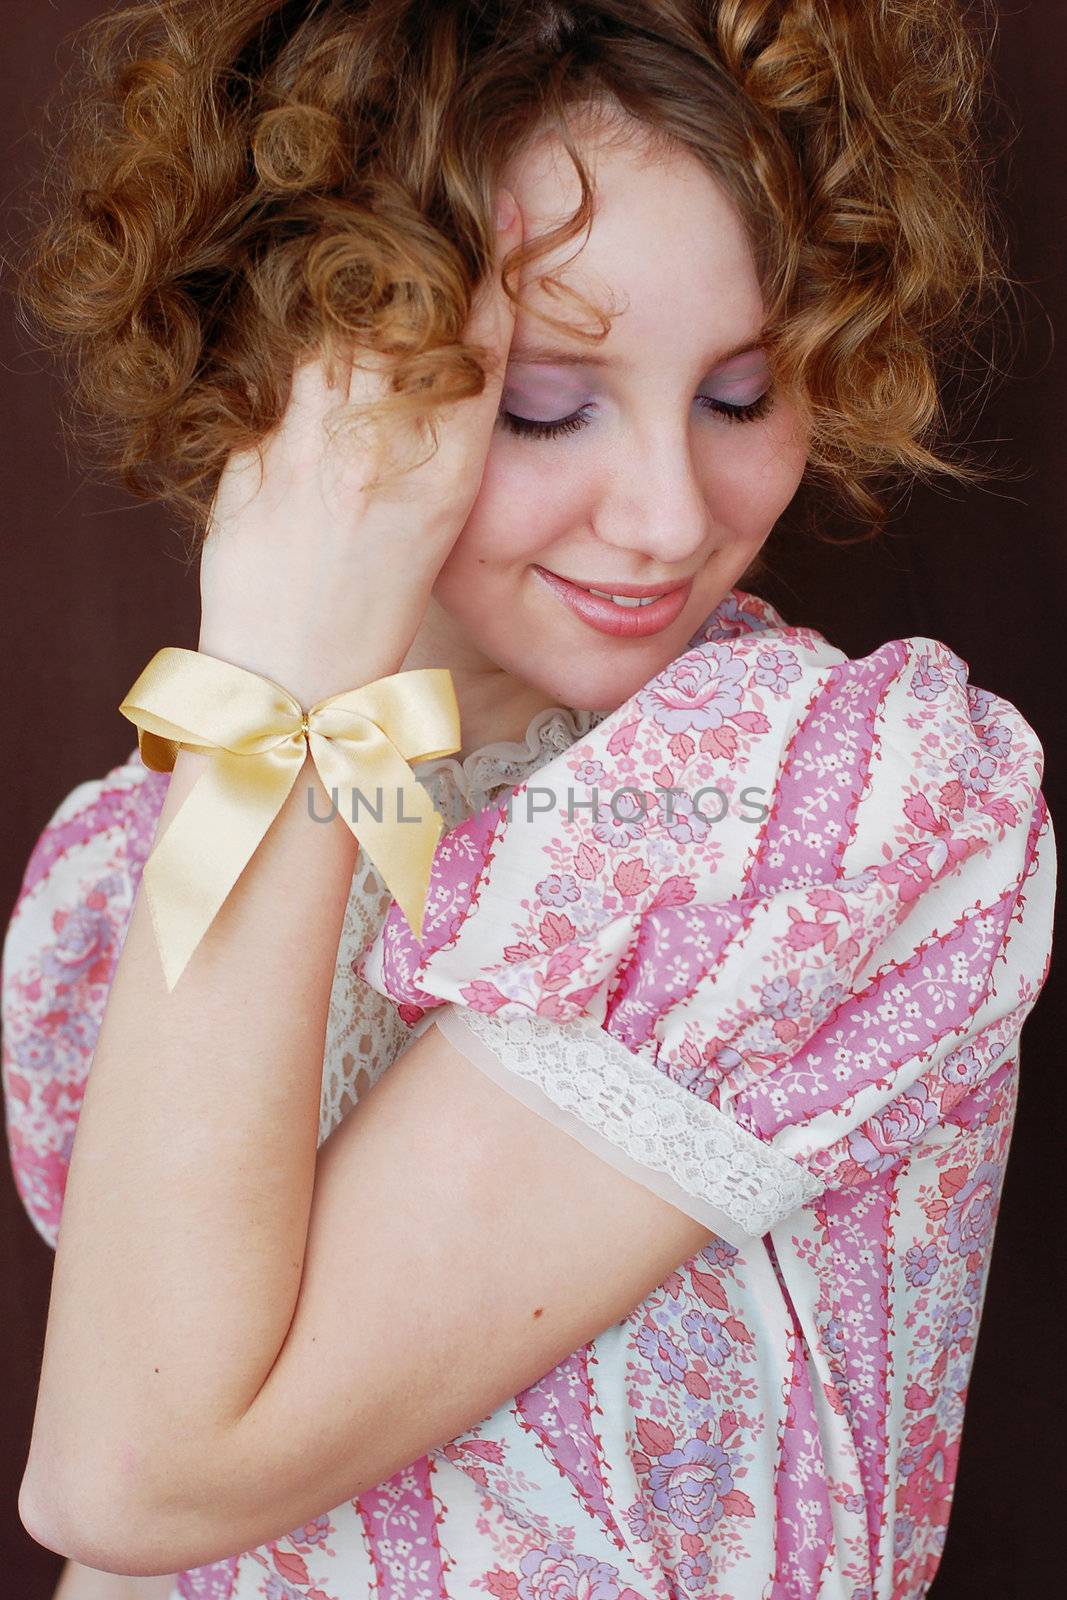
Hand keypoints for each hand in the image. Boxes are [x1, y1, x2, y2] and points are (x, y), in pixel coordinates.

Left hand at [197, 192, 522, 706]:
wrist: (294, 674)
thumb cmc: (371, 605)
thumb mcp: (433, 522)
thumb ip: (439, 434)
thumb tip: (438, 356)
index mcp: (446, 475)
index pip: (478, 344)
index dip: (488, 266)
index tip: (493, 204)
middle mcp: (384, 450)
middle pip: (407, 314)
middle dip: (416, 243)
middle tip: (419, 192)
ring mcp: (310, 447)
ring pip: (336, 321)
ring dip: (349, 260)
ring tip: (360, 216)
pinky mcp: (251, 451)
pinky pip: (273, 359)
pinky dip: (288, 314)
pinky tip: (296, 278)